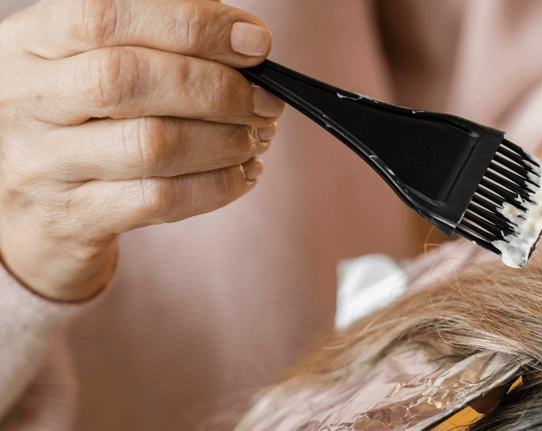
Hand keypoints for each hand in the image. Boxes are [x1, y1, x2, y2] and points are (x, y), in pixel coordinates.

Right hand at [0, 0, 284, 299]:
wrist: (26, 212)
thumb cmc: (76, 124)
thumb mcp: (85, 65)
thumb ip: (152, 43)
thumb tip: (245, 42)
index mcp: (30, 43)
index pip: (106, 15)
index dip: (192, 24)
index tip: (255, 42)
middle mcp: (27, 100)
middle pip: (129, 79)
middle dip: (218, 88)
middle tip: (266, 101)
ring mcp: (43, 165)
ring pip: (151, 145)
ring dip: (225, 141)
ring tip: (256, 138)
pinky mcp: (73, 218)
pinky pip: (159, 200)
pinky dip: (217, 186)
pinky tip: (241, 174)